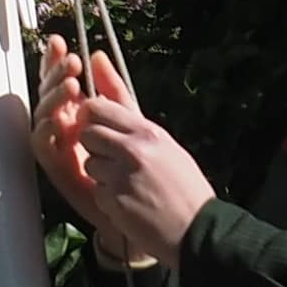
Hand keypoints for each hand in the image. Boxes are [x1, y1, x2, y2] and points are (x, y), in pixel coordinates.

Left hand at [32, 39, 219, 268]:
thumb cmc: (181, 183)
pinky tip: (130, 204)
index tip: (101, 127)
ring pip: (89, 163)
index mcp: (148, 132)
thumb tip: (96, 55)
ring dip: (101, 174)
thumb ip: (125, 103)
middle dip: (94, 145)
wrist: (199, 231)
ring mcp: (124, 177)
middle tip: (114, 159)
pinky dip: (108, 198)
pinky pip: (97, 190)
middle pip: (87, 132)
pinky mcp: (116, 202)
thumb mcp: (161, 141)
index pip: (98, 107)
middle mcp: (134, 150)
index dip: (93, 117)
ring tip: (127, 184)